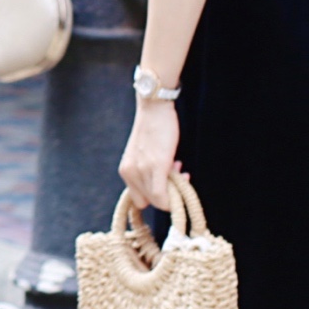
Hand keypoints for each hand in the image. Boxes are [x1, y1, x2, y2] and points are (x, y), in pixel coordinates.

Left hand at [119, 90, 180, 211]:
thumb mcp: (143, 154)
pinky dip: (173, 197)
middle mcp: (130, 173)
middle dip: (166, 192)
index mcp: (125, 170)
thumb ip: (147, 172)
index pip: (139, 200)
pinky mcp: (156, 166)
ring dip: (173, 190)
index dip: (156, 195)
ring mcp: (142, 170)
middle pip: (149, 201)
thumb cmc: (152, 128)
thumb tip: (166, 187)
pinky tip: (183, 176)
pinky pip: (162, 197)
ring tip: (179, 167)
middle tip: (177, 172)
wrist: (153, 106)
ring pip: (158, 201)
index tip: (168, 181)